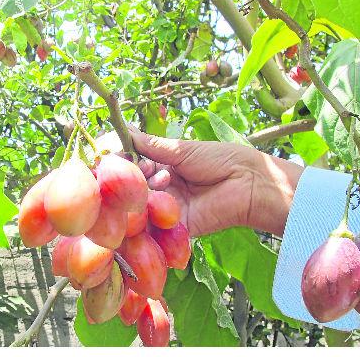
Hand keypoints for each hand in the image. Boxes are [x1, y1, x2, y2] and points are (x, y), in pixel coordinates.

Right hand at [115, 130, 302, 238]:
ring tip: (159, 180)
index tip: (110, 153)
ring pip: (137, 205)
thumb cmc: (221, 160)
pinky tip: (148, 204)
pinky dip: (145, 217)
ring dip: (141, 193)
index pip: (131, 164)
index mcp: (163, 166)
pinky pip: (151, 227)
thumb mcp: (183, 149)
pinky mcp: (172, 229)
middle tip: (140, 168)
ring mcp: (165, 209)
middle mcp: (160, 189)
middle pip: (130, 187)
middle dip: (129, 177)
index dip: (119, 160)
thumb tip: (124, 131)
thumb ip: (151, 145)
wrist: (249, 183)